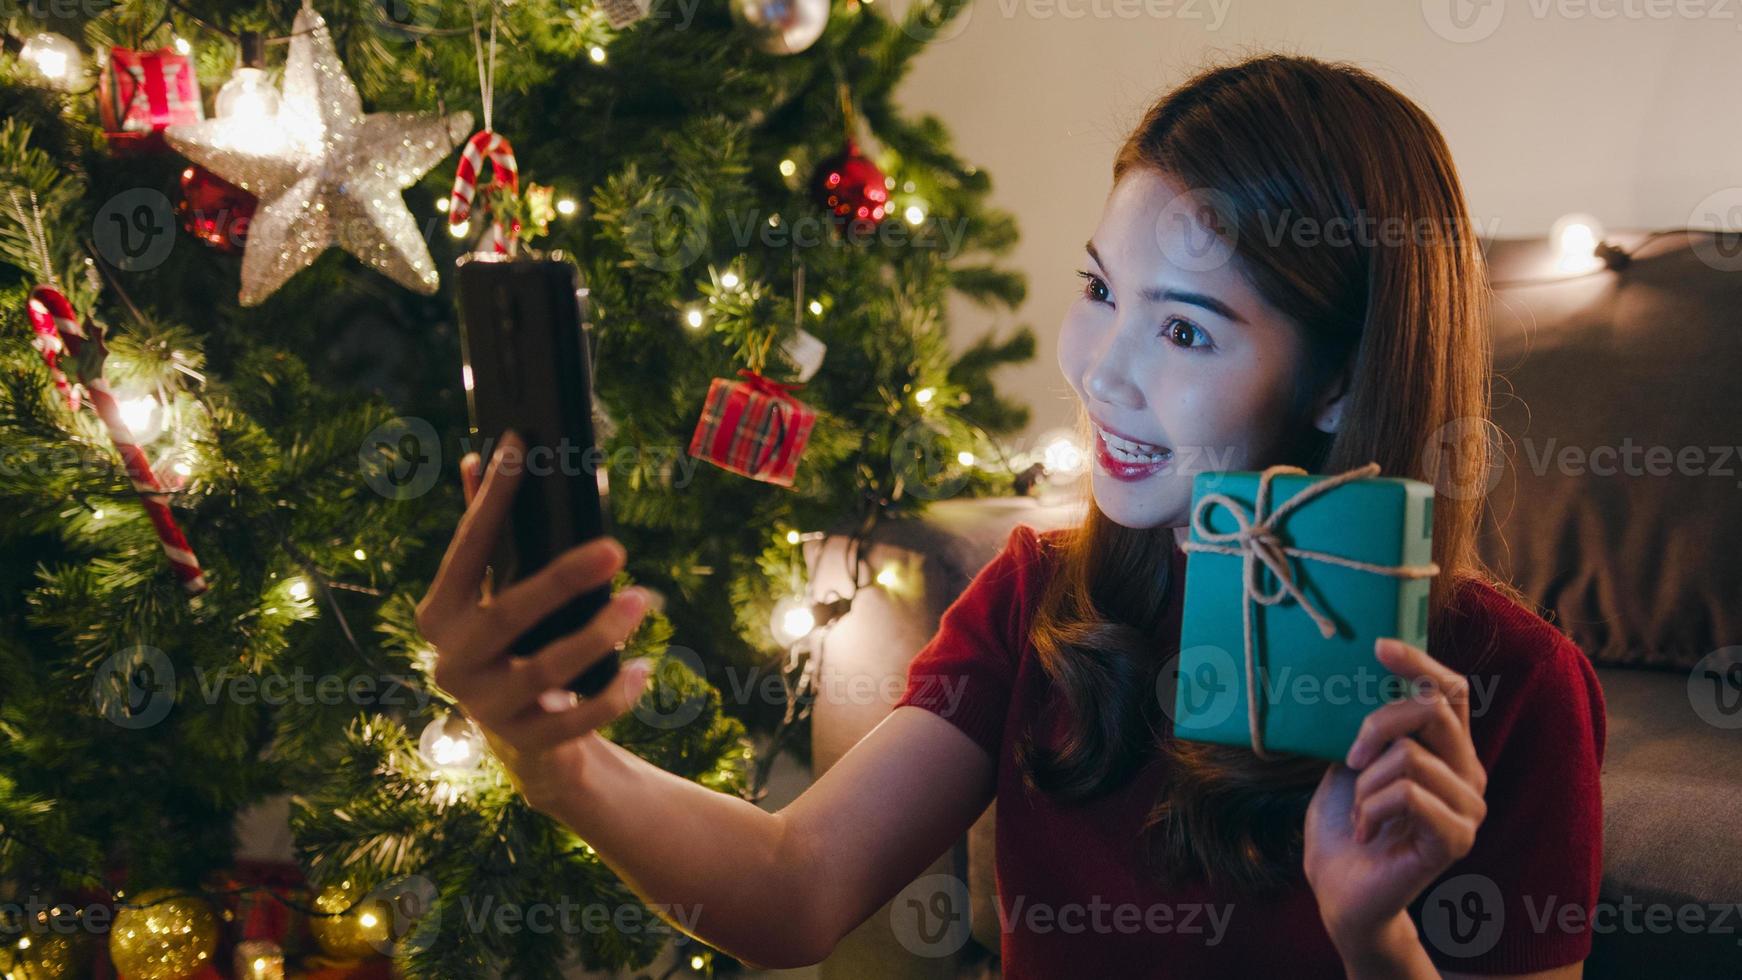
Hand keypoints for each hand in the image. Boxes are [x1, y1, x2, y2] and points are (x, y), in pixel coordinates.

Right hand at [414, 431, 655, 812]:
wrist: (527, 741)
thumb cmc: (513, 647)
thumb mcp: (494, 593)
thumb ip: (486, 535)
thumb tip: (479, 458)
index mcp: (439, 615)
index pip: (466, 550)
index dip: (492, 498)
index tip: (520, 446)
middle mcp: (451, 662)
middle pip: (508, 613)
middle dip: (563, 578)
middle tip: (616, 547)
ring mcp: (486, 708)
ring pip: (547, 669)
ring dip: (599, 634)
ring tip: (643, 600)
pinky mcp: (526, 743)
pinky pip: (576, 720)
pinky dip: (613, 695)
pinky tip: (644, 668)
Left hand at [1303, 637, 1487, 960]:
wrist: (1338, 886)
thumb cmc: (1346, 822)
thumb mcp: (1353, 760)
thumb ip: (1372, 724)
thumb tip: (1359, 672)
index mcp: (1448, 750)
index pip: (1452, 691)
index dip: (1420, 664)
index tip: (1379, 647)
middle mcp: (1468, 773)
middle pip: (1433, 710)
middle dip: (1377, 724)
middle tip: (1351, 757)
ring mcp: (1468, 808)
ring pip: (1410, 756)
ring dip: (1367, 783)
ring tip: (1362, 811)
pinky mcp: (1457, 838)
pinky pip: (1409, 794)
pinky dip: (1373, 808)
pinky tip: (1368, 830)